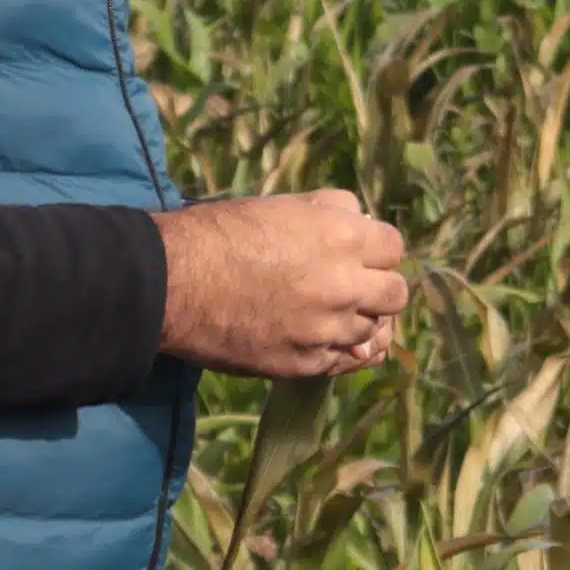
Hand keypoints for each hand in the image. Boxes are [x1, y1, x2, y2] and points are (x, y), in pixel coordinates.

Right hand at [154, 192, 407, 380]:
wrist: (173, 284)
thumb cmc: (221, 233)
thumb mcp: (282, 204)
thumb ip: (331, 211)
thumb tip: (362, 220)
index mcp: (343, 236)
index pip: (394, 247)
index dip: (377, 249)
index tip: (360, 254)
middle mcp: (345, 285)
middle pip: (395, 294)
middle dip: (378, 288)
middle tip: (352, 286)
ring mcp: (327, 329)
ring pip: (375, 332)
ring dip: (360, 321)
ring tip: (333, 315)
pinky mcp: (305, 364)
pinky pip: (346, 362)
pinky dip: (343, 351)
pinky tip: (329, 341)